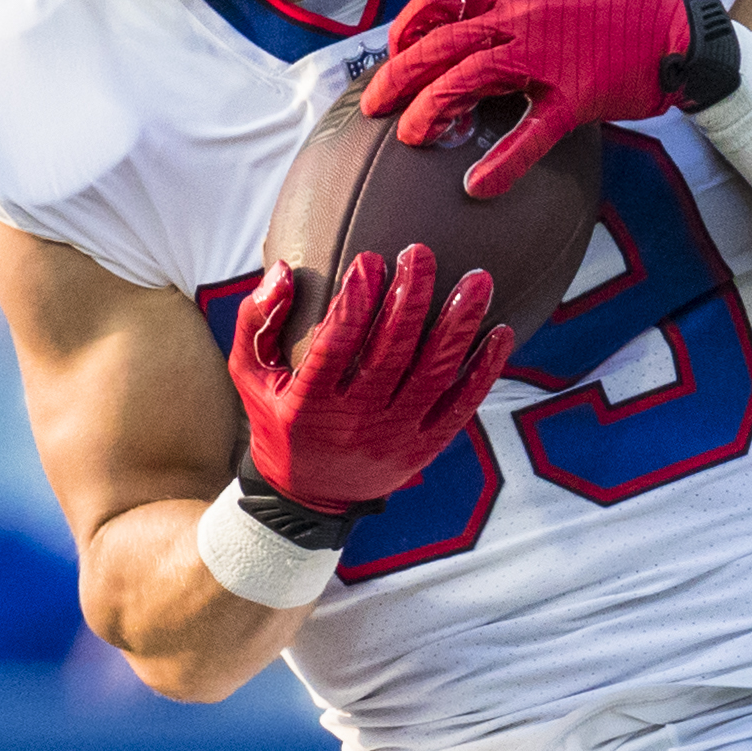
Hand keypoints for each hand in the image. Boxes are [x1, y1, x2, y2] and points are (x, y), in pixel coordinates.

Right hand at [228, 245, 512, 511]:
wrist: (308, 497)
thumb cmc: (278, 420)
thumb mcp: (250, 375)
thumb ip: (256, 321)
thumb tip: (279, 270)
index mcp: (308, 403)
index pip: (335, 345)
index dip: (355, 301)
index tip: (371, 260)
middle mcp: (355, 421)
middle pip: (392, 353)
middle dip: (410, 299)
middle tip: (422, 254)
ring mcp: (394, 436)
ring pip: (434, 375)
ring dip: (458, 326)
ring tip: (478, 280)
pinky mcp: (424, 447)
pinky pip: (461, 407)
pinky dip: (483, 371)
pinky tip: (501, 332)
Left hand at [363, 0, 691, 197]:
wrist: (671, 32)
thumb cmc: (611, 22)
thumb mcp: (550, 0)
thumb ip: (508, 15)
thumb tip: (465, 40)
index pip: (437, 0)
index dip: (403, 29)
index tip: (391, 55)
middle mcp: (521, 18)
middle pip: (438, 44)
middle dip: (397, 76)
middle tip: (373, 107)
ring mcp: (546, 58)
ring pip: (468, 80)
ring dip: (431, 111)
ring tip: (412, 139)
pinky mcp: (575, 97)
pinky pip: (528, 133)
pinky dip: (500, 163)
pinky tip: (478, 186)